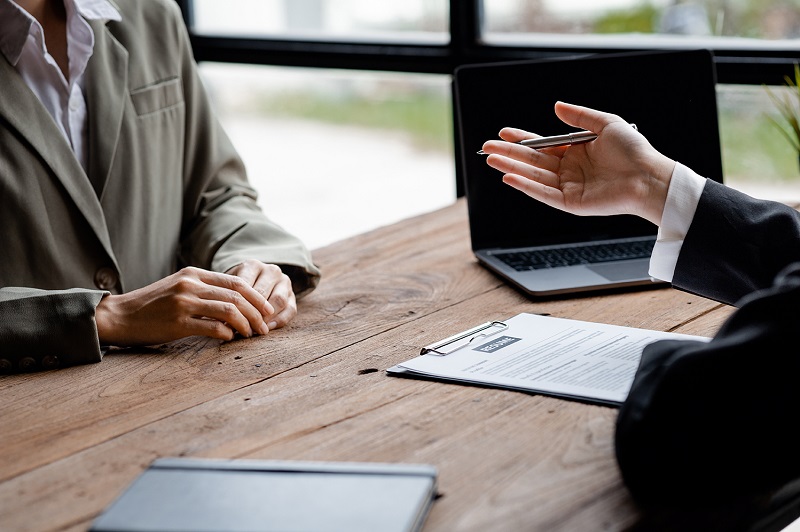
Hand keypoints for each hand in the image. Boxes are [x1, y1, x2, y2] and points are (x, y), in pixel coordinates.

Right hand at [95, 266, 273, 345]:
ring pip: (229, 310)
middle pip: (237, 296)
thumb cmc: (151, 305)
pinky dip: (227, 334)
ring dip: (246, 325)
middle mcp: (190, 285)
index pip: (235, 282)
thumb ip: (204, 290)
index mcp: (193, 274)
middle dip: (256, 313)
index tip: (267, 310)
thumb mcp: (178, 287)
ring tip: (251, 335)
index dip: (256, 297)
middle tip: (264, 327)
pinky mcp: (177, 323)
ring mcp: (183, 303)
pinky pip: (212, 327)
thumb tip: (235, 302)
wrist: (119, 316)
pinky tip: (230, 339)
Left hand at [225, 260, 296, 329]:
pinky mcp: (292, 295)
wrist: (254, 282)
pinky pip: (290, 309)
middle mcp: (271, 270)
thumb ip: (226, 299)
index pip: (245, 286)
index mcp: (252, 265)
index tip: (228, 321)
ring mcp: (284, 281)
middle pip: (262, 293)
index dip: (237, 305)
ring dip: (267, 317)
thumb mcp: (229, 287)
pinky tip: (269, 328)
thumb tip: (222, 322)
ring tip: (255, 330)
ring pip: (279, 300)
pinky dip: (280, 320)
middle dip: (252, 313)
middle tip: (241, 328)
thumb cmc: (236, 288)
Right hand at [480, 101, 675, 225]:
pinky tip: (510, 177)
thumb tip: (556, 106)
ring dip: (512, 168)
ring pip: (534, 176)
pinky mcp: (570, 203)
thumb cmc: (633, 150)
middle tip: (487, 147)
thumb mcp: (606, 123)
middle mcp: (569, 170)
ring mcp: (568, 187)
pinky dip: (526, 186)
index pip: (542, 145)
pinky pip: (543, 194)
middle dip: (509, 153)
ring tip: (492, 159)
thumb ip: (579, 116)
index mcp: (575, 151)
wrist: (649, 176)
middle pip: (532, 161)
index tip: (503, 132)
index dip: (522, 138)